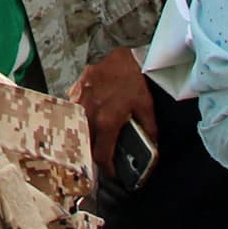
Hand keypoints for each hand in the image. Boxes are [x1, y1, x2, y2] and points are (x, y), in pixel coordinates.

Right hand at [74, 45, 157, 177]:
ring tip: (98, 139)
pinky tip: (90, 117)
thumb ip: (149, 132)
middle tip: (107, 157)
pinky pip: (74, 109)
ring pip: (78, 128)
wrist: (123, 55)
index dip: (108, 169)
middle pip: (86, 144)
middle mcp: (89, 114)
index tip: (115, 173)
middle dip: (95, 155)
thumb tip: (152, 151)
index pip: (101, 155)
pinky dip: (81, 117)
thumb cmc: (135, 81)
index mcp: (107, 122)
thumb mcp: (147, 108)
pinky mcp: (76, 89)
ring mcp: (80, 101)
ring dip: (87, 137)